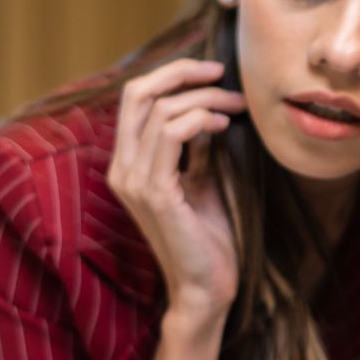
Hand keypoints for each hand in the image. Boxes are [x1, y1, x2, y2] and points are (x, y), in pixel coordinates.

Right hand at [108, 58, 246, 324]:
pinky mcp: (155, 193)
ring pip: (159, 109)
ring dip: (204, 97)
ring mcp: (134, 180)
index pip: (136, 97)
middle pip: (138, 91)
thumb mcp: (202, 180)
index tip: (214, 72)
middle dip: (183, 72)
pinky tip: (225, 125)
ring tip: (236, 106)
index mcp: (128, 163)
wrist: (205, 288)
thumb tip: (207, 105)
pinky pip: (171, 134)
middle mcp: (123, 168)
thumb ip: (196, 146)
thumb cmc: (208, 238)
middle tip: (223, 72)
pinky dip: (201, 119)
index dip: (172, 74)